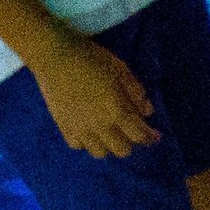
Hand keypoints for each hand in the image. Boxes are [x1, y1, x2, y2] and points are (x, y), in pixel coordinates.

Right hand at [32, 31, 156, 159]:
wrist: (55, 57)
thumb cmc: (92, 58)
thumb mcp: (121, 70)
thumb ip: (136, 92)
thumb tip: (147, 113)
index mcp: (117, 110)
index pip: (139, 135)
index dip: (149, 137)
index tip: (154, 136)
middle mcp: (100, 125)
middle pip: (122, 150)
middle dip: (130, 141)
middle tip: (129, 129)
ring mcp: (80, 129)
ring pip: (100, 152)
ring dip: (108, 144)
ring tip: (108, 131)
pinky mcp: (63, 127)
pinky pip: (78, 145)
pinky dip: (86, 141)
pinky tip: (88, 130)